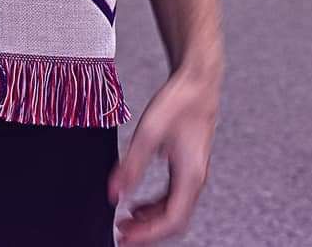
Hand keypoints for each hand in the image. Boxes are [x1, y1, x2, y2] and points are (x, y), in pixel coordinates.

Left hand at [106, 66, 219, 242]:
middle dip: (149, 231)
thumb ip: (131, 166)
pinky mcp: (188, 163)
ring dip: (151, 218)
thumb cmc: (178, 102)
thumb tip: (114, 193)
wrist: (197, 81)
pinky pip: (174, 194)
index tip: (125, 237)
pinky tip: (140, 200)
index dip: (148, 234)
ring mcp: (193, 172)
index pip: (172, 221)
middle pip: (174, 220)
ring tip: (128, 219)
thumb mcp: (148, 133)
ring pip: (174, 208)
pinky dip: (156, 204)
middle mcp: (195, 179)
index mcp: (190, 176)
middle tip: (123, 232)